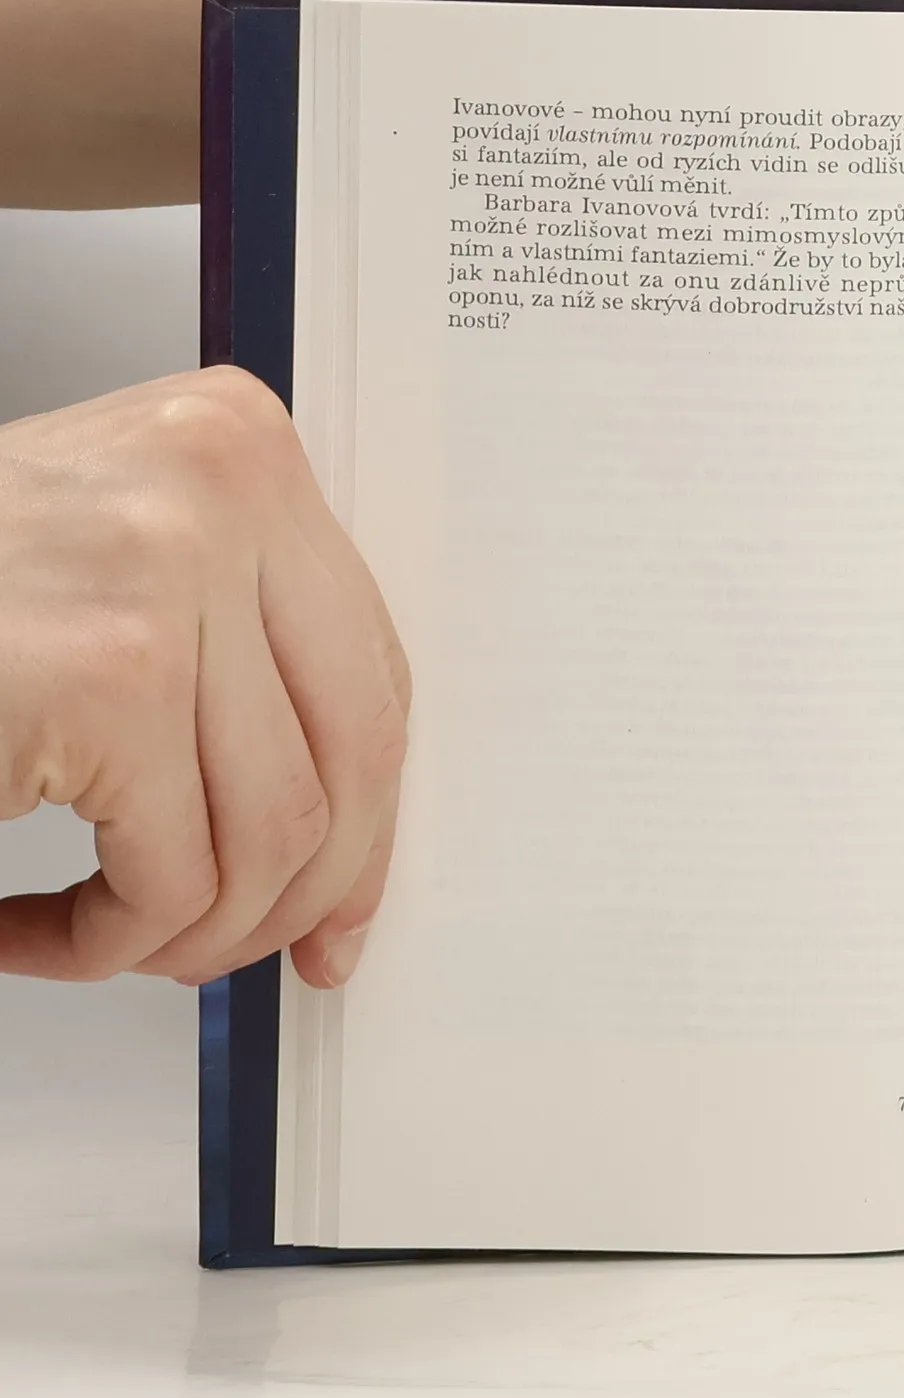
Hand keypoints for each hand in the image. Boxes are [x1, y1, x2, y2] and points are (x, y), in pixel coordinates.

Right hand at [0, 368, 409, 987]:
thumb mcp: (117, 568)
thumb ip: (236, 650)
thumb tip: (336, 834)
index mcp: (238, 448)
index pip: (372, 671)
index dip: (369, 817)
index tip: (343, 901)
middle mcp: (222, 490)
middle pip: (356, 754)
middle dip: (303, 893)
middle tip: (239, 950)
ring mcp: (168, 577)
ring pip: (274, 834)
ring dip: (192, 930)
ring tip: (111, 936)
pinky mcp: (107, 678)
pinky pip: (170, 878)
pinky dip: (105, 943)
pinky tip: (36, 929)